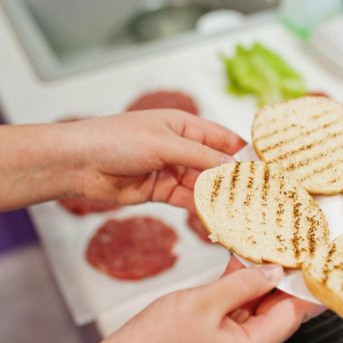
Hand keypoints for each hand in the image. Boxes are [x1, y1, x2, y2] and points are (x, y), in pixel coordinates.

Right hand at [0, 259, 324, 342]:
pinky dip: (236, 288)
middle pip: (273, 310)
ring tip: (262, 248)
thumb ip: (242, 283)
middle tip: (286, 246)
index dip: (303, 286)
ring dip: (255, 280)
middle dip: (278, 278)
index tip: (314, 263)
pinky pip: (233, 310)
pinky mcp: (214, 340)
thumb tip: (271, 271)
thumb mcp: (204, 302)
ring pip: (253, 308)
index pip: (292, 314)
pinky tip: (236, 264)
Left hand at [68, 110, 245, 210]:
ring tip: (240, 211)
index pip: (222, 138)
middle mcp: (180, 147)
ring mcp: (170, 170)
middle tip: (256, 196)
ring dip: (218, 197)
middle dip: (233, 179)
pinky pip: (186, 199)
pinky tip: (215, 217)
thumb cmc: (116, 140)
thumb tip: (233, 166)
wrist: (78, 163)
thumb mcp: (164, 144)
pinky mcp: (160, 191)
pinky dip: (200, 208)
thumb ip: (200, 157)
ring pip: (202, 184)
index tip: (263, 169)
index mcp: (183, 125)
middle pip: (215, 164)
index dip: (243, 152)